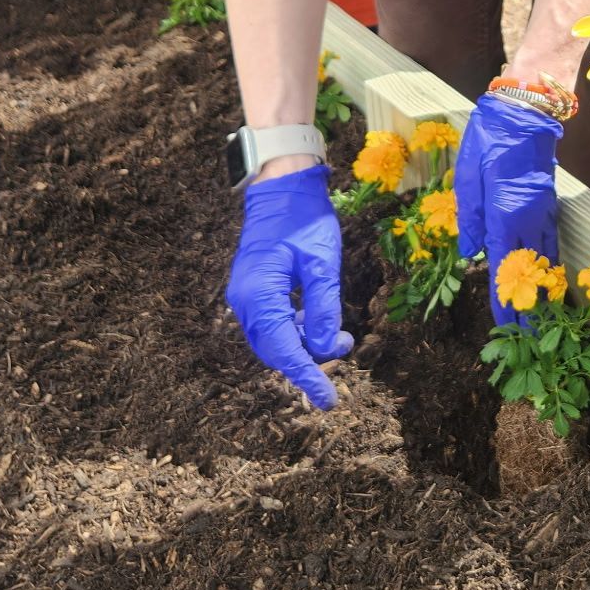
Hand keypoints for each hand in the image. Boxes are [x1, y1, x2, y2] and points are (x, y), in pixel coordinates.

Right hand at [225, 166, 353, 408]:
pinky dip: (295, 330)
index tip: (329, 401)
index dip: (308, 377)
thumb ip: (324, 308)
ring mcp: (245, 296)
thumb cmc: (304, 220)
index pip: (285, 350)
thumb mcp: (323, 263)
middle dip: (310, 359)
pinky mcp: (252, 291)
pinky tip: (318, 322)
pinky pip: (272, 323)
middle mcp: (245, 301)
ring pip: (274, 339)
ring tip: (339, 336)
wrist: (280, 188)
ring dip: (305, 344)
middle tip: (345, 349)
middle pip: (276, 349)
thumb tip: (327, 348)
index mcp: (260, 294)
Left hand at [455, 95, 561, 323]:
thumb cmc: (490, 139)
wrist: (526, 111)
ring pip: (546, 262)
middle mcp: (529, 218)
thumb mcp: (468, 175)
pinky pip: (551, 245)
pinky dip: (551, 270)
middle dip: (529, 309)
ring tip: (543, 323)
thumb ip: (470, 218)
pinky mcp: (550, 207)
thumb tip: (472, 254)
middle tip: (528, 341)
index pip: (504, 267)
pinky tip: (550, 286)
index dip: (505, 301)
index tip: (506, 328)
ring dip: (544, 294)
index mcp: (504, 211)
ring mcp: (544, 213)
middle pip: (530, 273)